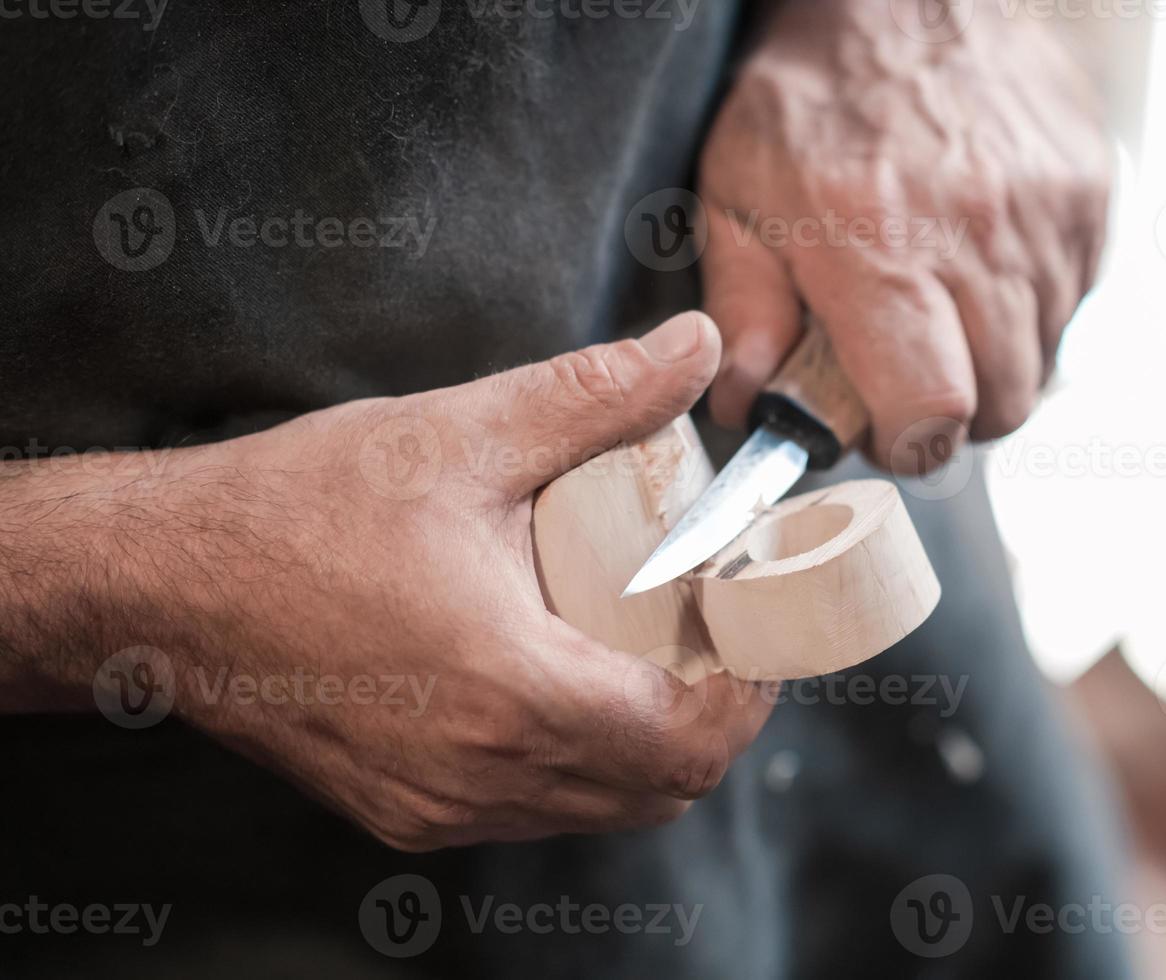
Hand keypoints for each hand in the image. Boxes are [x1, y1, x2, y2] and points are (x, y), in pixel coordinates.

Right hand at [0, 312, 774, 849]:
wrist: (164, 580)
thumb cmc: (298, 508)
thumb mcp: (460, 434)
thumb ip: (595, 394)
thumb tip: (695, 345)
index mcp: (509, 689)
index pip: (686, 738)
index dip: (748, 689)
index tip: (753, 622)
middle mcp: (479, 773)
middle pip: (658, 787)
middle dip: (713, 714)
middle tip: (718, 631)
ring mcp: (438, 804)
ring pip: (599, 806)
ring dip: (651, 741)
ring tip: (657, 652)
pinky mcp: (403, 809)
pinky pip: (533, 809)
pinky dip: (582, 762)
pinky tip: (575, 685)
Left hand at [699, 1, 1110, 471]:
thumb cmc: (808, 98)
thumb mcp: (736, 196)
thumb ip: (744, 311)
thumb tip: (748, 405)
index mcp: (878, 249)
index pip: (932, 409)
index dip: (908, 442)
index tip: (886, 430)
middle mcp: (976, 237)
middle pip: (1001, 404)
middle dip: (954, 416)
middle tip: (911, 379)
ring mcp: (1045, 214)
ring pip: (1043, 360)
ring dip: (994, 364)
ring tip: (942, 315)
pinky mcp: (1089, 193)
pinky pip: (1074, 299)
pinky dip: (1031, 310)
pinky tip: (982, 269)